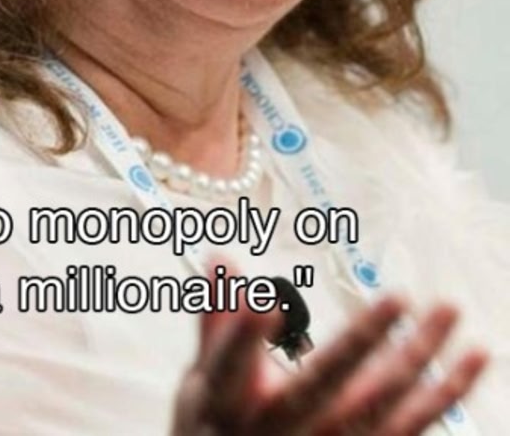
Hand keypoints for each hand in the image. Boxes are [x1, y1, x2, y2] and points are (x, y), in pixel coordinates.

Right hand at [170, 281, 487, 434]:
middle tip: (395, 298)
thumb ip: (217, 320)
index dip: (243, 338)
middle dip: (360, 344)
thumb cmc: (221, 423)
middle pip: (321, 388)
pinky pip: (411, 427)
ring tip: (446, 310)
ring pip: (378, 408)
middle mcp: (278, 432)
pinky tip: (473, 356)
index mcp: (227, 405)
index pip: (231, 367)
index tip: (263, 305)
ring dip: (419, 358)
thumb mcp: (204, 377)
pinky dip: (446, 391)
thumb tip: (221, 258)